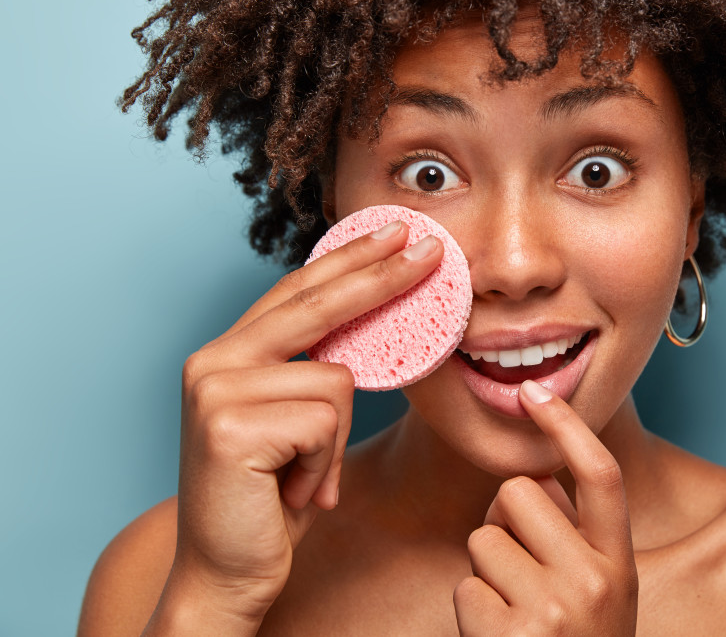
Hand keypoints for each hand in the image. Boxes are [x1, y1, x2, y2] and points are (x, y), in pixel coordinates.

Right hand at [165, 221, 442, 625]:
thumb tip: (376, 323)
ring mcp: (215, 390)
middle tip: (431, 249)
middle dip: (381, 277)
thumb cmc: (271, 499)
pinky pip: (325, 422)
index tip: (394, 232)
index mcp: (227, 354)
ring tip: (304, 479)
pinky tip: (295, 491)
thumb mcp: (296, 424)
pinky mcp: (229, 426)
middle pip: (318, 304)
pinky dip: (324, 465)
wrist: (228, 575)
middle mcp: (212, 360)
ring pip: (336, 380)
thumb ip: (313, 371)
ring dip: (334, 443)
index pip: (298, 291)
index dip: (349, 259)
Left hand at [454, 380, 638, 635]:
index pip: (599, 475)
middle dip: (505, 519)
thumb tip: (536, 482)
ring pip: (483, 537)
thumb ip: (578, 539)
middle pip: (520, 493)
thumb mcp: (600, 595)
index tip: (535, 393)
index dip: (567, 426)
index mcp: (620, 564)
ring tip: (514, 611)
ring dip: (487, 569)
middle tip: (519, 567)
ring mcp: (553, 608)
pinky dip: (474, 609)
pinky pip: (466, 585)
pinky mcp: (510, 634)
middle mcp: (594, 580)